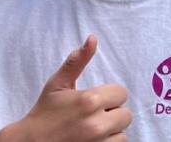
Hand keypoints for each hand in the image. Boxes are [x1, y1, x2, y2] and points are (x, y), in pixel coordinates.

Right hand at [0, 35, 131, 140]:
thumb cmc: (45, 112)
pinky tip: (95, 139)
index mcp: (89, 100)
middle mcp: (96, 123)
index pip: (121, 93)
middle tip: (94, 114)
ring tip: (94, 128)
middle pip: (126, 114)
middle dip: (112, 113)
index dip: (110, 95)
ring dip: (112, 131)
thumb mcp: (58, 83)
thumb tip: (93, 38)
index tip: (96, 100)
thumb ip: (77, 60)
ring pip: (123, 133)